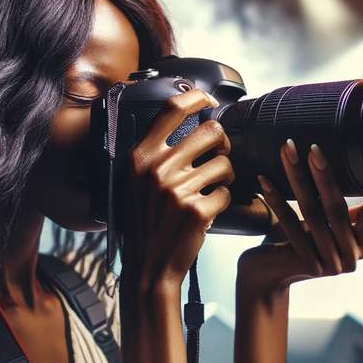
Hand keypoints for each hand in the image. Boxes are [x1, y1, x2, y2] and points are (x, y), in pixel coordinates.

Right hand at [121, 89, 233, 289]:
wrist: (148, 266)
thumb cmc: (145, 223)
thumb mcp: (136, 182)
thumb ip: (156, 154)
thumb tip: (191, 122)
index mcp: (140, 157)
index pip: (172, 109)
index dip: (196, 97)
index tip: (208, 99)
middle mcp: (157, 169)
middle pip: (211, 132)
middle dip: (222, 144)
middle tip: (218, 156)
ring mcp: (177, 190)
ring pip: (225, 164)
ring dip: (225, 176)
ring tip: (209, 190)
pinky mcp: (196, 211)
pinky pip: (226, 193)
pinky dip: (221, 202)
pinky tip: (206, 212)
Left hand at [237, 139, 362, 294]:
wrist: (266, 277)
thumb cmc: (297, 243)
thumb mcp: (325, 228)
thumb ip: (343, 213)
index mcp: (360, 248)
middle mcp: (349, 260)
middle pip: (337, 209)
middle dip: (324, 174)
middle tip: (313, 148)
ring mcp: (329, 264)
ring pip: (312, 213)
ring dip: (298, 177)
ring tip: (288, 151)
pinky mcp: (305, 264)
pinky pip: (289, 224)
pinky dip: (277, 199)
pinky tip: (265, 179)